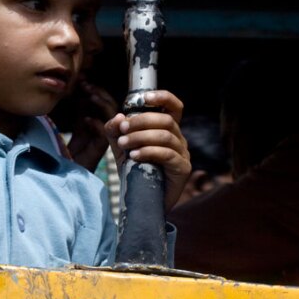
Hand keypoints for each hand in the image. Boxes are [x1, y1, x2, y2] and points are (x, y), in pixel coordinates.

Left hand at [66, 79, 117, 171]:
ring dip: (102, 105)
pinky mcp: (98, 152)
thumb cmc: (63, 152)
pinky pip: (104, 136)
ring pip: (112, 119)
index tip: (84, 80)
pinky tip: (86, 120)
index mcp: (93, 125)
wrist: (59, 175)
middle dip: (100, 93)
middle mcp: (100, 132)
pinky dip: (97, 125)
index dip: (95, 91)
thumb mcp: (71, 126)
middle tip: (87, 84)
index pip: (101, 103)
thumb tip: (79, 88)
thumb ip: (78, 112)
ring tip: (91, 94)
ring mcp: (101, 142)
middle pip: (111, 108)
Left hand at [105, 90, 191, 211]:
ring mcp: (183, 154)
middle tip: (122, 129)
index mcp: (167, 129)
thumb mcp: (121, 147)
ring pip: (165, 136)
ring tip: (123, 144)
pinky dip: (149, 152)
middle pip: (166, 120)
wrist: (142, 200)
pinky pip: (167, 154)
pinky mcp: (182, 169)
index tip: (144, 97)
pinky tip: (134, 156)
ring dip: (141, 137)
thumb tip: (118, 117)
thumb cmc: (135, 171)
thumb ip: (115, 131)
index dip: (163, 97)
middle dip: (141, 121)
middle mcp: (178, 139)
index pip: (174, 107)